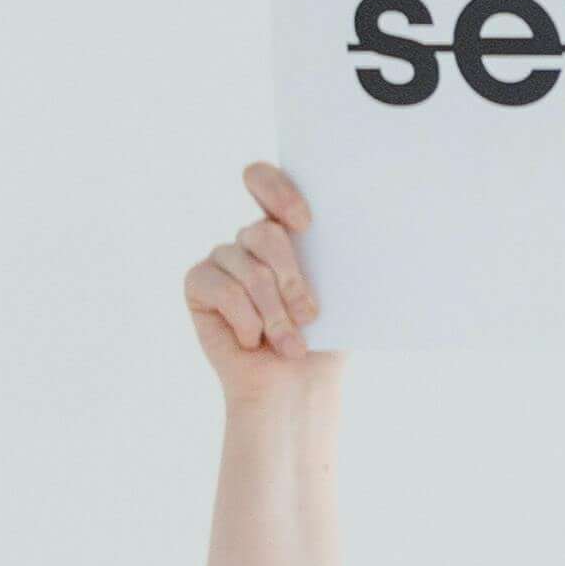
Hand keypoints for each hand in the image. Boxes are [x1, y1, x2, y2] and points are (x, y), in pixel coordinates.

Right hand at [184, 163, 329, 396]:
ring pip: (250, 269)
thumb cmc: (324, 339)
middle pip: (265, 232)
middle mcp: (249, 239)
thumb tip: (367, 232)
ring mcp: (221, 259)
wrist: (298, 385)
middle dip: (292, 279)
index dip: (279, 192)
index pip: (264, 180)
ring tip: (290, 343)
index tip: (305, 224)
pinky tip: (253, 342)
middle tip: (310, 315)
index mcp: (286, 229)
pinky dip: (248, 322)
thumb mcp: (341, 294)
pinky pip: (224, 289)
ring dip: (275, 314)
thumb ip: (336, 257)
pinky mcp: (198, 283)